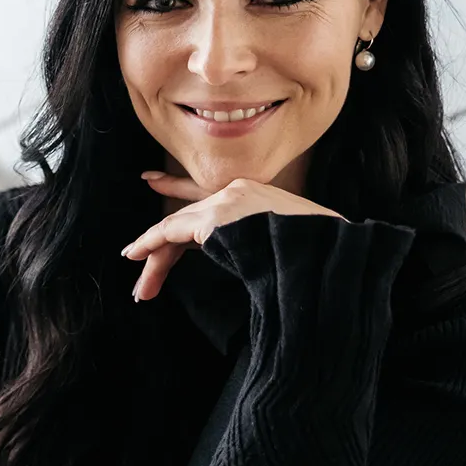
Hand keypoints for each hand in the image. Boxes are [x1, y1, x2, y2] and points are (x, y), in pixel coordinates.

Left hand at [122, 172, 344, 300]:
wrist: (332, 249)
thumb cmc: (319, 252)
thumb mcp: (290, 243)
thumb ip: (263, 243)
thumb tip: (258, 261)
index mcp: (256, 197)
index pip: (208, 194)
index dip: (178, 189)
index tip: (154, 180)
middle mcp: (238, 192)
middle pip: (188, 217)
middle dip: (161, 241)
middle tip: (133, 254)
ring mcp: (227, 201)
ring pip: (176, 225)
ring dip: (154, 257)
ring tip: (140, 286)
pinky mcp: (217, 217)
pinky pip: (172, 229)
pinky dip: (151, 242)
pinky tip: (136, 255)